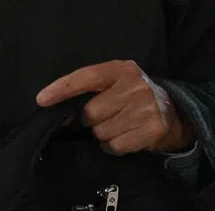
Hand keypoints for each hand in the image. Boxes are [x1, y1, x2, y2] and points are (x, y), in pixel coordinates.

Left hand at [36, 60, 192, 154]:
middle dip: (91, 120)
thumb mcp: (116, 83)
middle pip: (91, 112)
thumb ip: (92, 90)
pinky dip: (114, 146)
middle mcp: (135, 85)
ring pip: (101, 132)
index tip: (41, 99)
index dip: (63, 88)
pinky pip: (115, 146)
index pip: (88, 76)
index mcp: (122, 69)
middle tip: (104, 116)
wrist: (173, 113)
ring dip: (104, 134)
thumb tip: (58, 109)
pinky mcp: (152, 129)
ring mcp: (146, 108)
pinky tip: (126, 135)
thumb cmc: (133, 97)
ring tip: (118, 125)